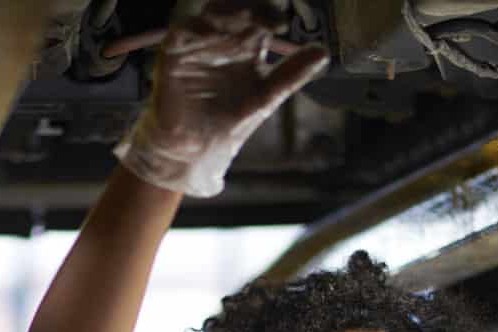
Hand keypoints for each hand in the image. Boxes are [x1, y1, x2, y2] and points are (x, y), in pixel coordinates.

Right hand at [116, 1, 329, 197]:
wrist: (198, 151)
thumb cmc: (230, 121)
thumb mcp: (266, 96)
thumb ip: (292, 74)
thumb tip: (323, 52)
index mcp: (247, 43)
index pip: (260, 15)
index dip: (270, 12)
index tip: (282, 24)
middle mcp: (223, 38)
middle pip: (236, 7)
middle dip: (249, 5)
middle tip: (264, 15)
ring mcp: (198, 45)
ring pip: (210, 14)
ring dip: (225, 11)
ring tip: (241, 17)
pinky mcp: (174, 57)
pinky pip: (180, 33)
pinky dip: (193, 29)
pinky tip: (208, 32)